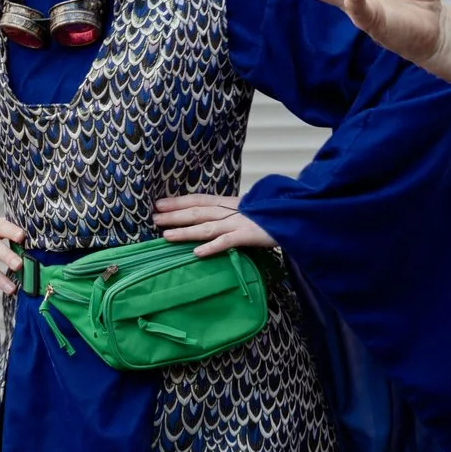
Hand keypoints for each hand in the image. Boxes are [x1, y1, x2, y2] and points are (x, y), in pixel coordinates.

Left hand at [154, 193, 280, 258]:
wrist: (297, 216)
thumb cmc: (272, 215)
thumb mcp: (248, 210)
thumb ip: (230, 213)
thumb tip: (211, 218)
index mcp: (230, 203)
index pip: (199, 199)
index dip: (178, 201)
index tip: (159, 203)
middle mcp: (231, 211)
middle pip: (197, 211)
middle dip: (174, 215)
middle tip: (153, 217)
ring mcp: (239, 223)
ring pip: (206, 227)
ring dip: (185, 231)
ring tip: (165, 235)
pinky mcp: (249, 236)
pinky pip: (227, 242)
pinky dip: (212, 247)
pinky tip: (196, 252)